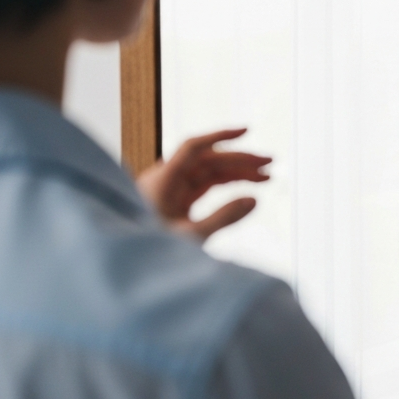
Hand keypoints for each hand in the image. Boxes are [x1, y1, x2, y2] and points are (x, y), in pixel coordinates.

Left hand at [136, 129, 271, 240]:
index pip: (193, 147)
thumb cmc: (152, 253)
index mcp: (162, 182)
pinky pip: (204, 185)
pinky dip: (226, 184)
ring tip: (265, 177)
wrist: (129, 268)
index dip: (219, 136)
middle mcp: (165, 180)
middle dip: (239, 160)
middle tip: (269, 163)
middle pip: (207, 160)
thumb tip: (254, 199)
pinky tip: (246, 187)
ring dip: (237, 172)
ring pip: (209, 172)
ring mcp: (171, 189)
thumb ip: (224, 218)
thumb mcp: (191, 237)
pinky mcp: (176, 200)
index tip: (246, 131)